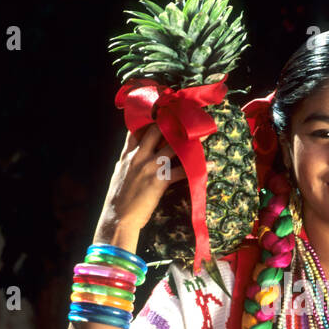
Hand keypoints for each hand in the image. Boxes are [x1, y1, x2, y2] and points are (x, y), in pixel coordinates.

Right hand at [97, 126, 210, 240]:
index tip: (161, 111)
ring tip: (202, 136)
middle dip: (171, 123)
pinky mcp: (160, 180)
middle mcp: (138, 156)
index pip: (136, 130)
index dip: (150, 119)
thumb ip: (128, 160)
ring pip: (172, 146)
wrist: (118, 217)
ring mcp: (149, 167)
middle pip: (156, 131)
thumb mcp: (120, 173)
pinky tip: (210, 165)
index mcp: (127, 155)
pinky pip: (183, 170)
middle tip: (185, 118)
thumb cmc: (118, 198)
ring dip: (189, 141)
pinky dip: (198, 168)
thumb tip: (134, 153)